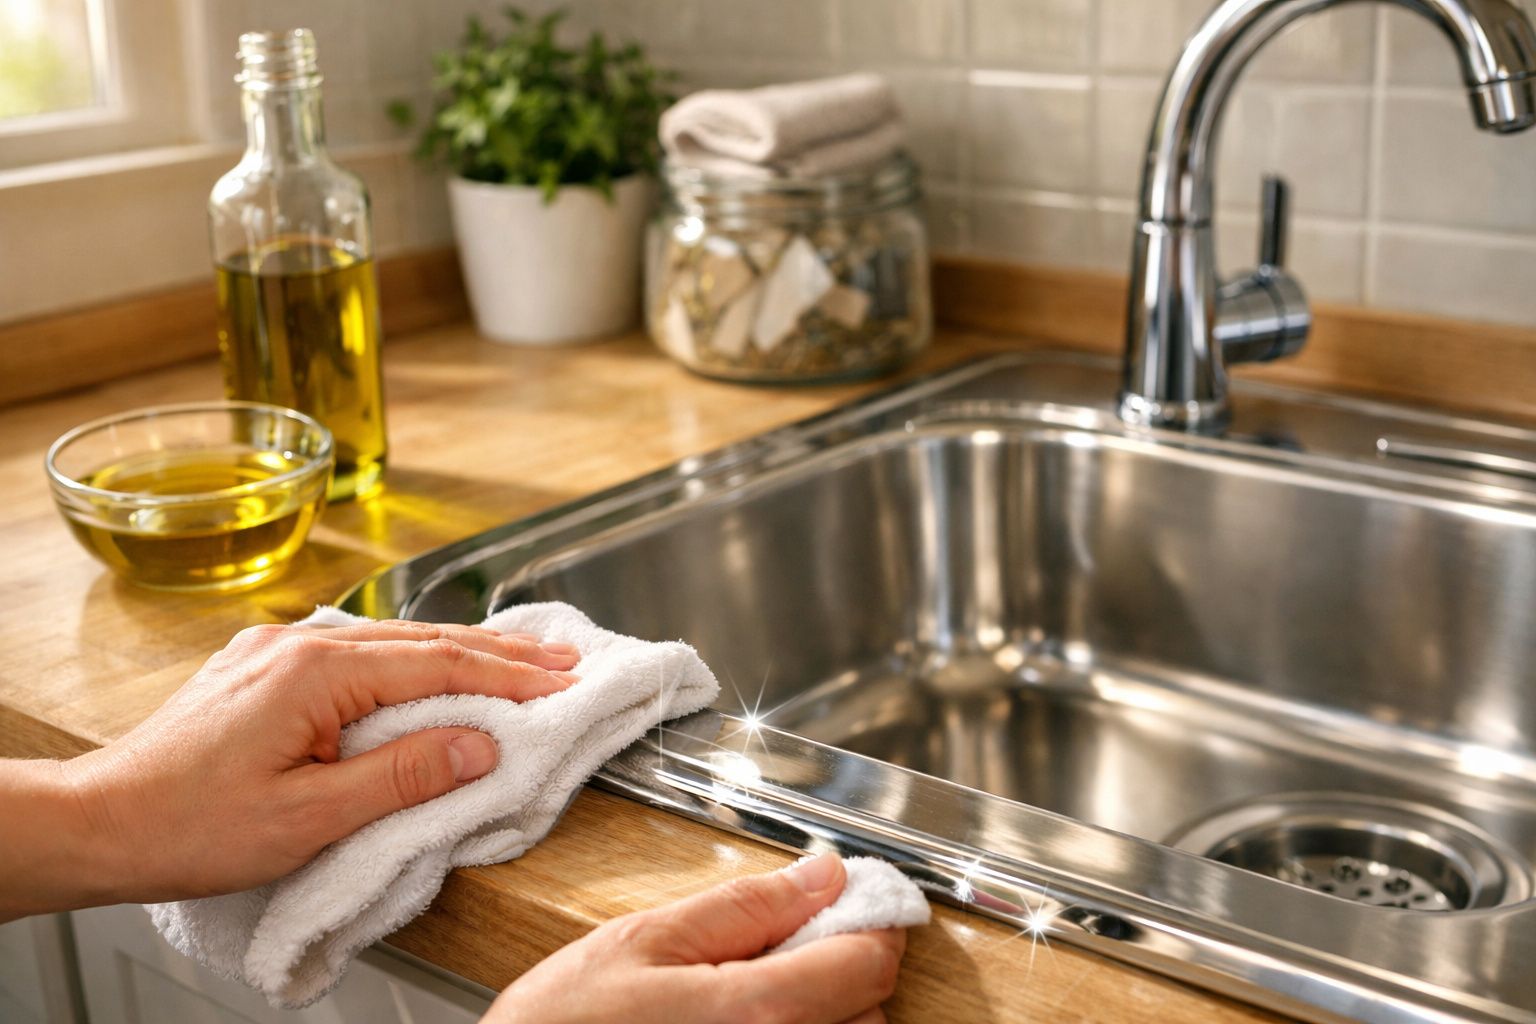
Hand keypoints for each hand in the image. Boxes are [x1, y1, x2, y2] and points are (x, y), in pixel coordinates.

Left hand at [2, 619, 578, 918]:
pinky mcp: (264, 668)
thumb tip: (480, 744)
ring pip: (391, 642)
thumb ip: (400, 775)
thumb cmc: (190, 828)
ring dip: (459, 652)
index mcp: (316, 672)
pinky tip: (433, 667)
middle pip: (423, 640)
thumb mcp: (307, 817)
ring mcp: (278, 651)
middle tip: (565, 660)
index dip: (509, 676)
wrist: (97, 822)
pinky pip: (358, 652)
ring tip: (519, 662)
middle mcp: (300, 645)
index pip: (438, 664)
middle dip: (499, 652)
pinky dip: (412, 660)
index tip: (565, 682)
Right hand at [482, 853, 906, 1023]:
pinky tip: (737, 1023)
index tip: (855, 901)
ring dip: (819, 1011)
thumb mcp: (644, 942)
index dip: (871, 920)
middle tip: (777, 946)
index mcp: (759, 1014)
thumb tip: (822, 875)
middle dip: (838, 968)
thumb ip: (743, 907)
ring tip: (743, 992)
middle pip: (868, 1010)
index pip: (871, 962)